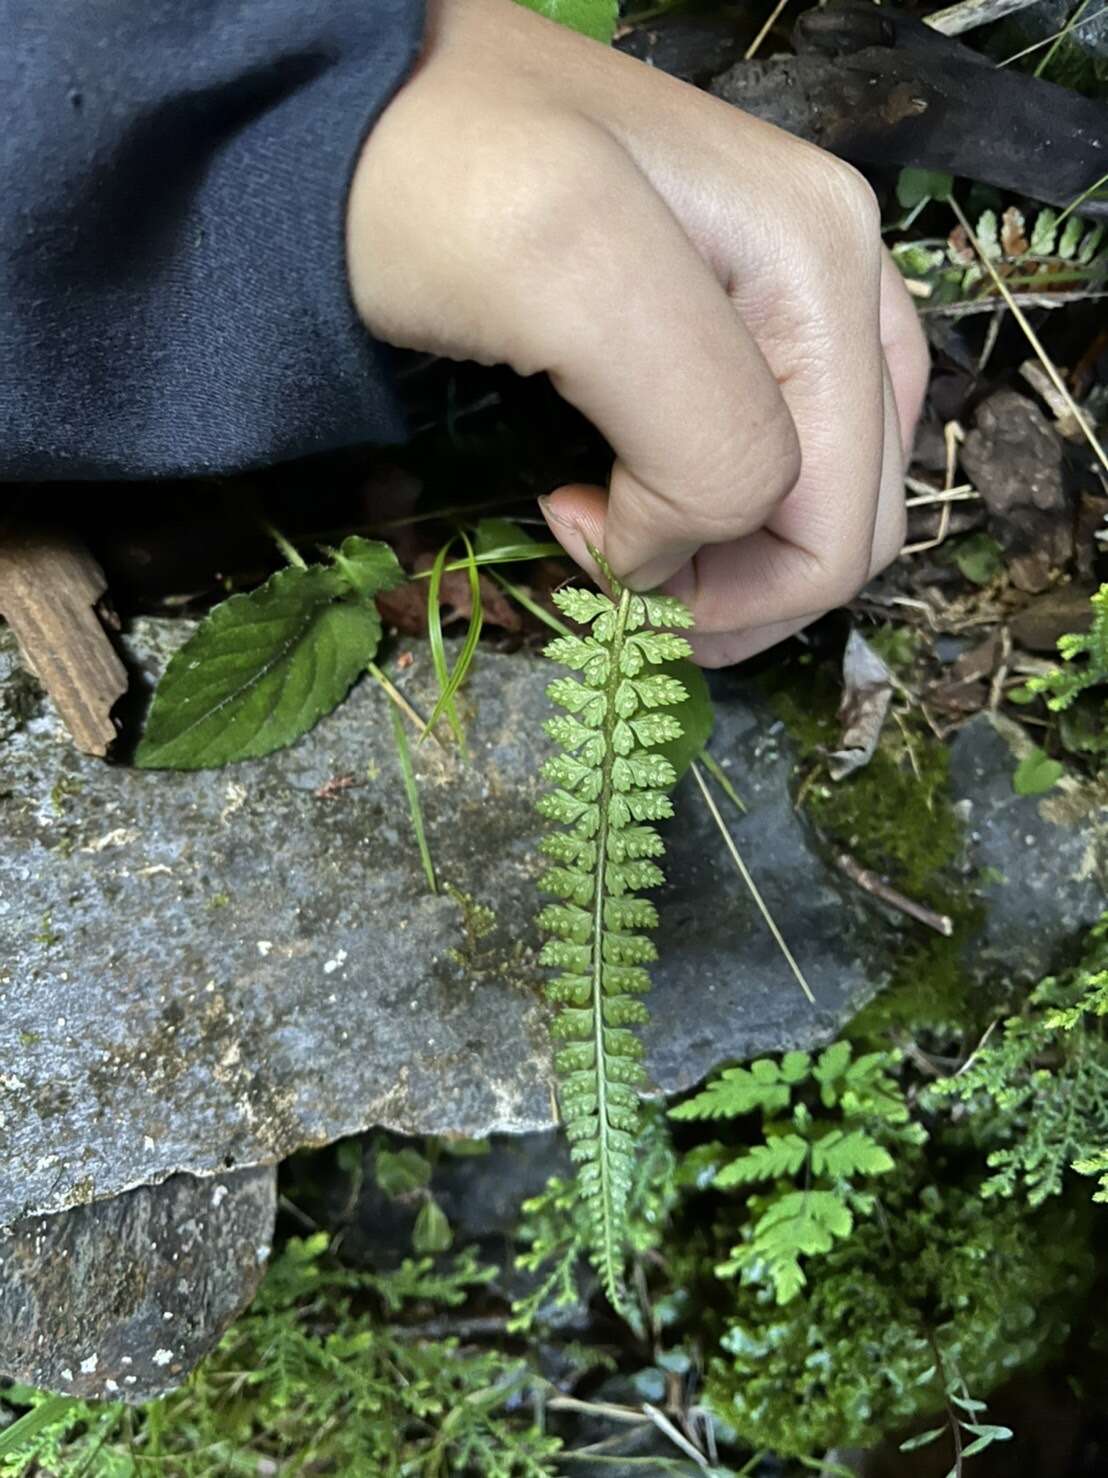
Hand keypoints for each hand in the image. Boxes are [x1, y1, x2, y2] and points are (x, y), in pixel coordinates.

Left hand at [346, 0, 927, 664]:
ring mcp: (801, 288)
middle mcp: (841, 272)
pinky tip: (640, 487)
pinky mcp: (750, 307)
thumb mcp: (571, 275)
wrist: (343, 105)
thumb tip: (683, 558)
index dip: (706, 582)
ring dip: (737, 561)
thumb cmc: (425, 176)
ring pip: (829, 501)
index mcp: (824, 265)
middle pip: (851, 520)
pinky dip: (726, 508)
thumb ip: (700, 433)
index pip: (825, 523)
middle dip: (739, 587)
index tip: (566, 525)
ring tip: (621, 535)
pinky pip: (792, 453)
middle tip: (613, 577)